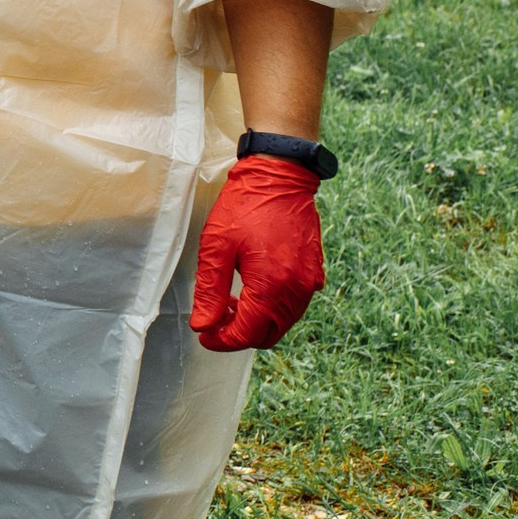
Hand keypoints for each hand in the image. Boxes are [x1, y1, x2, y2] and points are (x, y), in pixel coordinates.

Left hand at [190, 155, 326, 351]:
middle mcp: (297, 290)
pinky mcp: (314, 274)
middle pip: (268, 335)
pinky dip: (271, 309)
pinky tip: (250, 291)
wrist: (279, 178)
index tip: (204, 335)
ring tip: (228, 303)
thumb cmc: (244, 207)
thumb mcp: (216, 247)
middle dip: (239, 334)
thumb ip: (209, 290)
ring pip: (282, 322)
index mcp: (271, 286)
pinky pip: (292, 306)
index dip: (223, 341)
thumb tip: (203, 325)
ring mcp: (309, 283)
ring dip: (255, 322)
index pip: (247, 333)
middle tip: (214, 320)